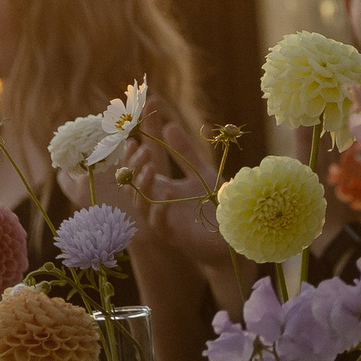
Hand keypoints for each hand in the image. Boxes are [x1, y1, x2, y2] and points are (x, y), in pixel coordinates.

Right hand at [120, 123, 235, 278]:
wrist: (229, 235)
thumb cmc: (213, 205)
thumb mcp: (200, 172)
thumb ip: (184, 152)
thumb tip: (168, 124)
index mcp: (160, 189)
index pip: (136, 171)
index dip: (131, 157)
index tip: (132, 139)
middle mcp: (157, 204)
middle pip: (133, 186)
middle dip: (135, 167)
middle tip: (142, 149)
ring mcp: (163, 221)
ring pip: (142, 204)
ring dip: (144, 185)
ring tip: (151, 167)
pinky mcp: (175, 235)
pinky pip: (159, 224)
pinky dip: (160, 210)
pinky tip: (166, 194)